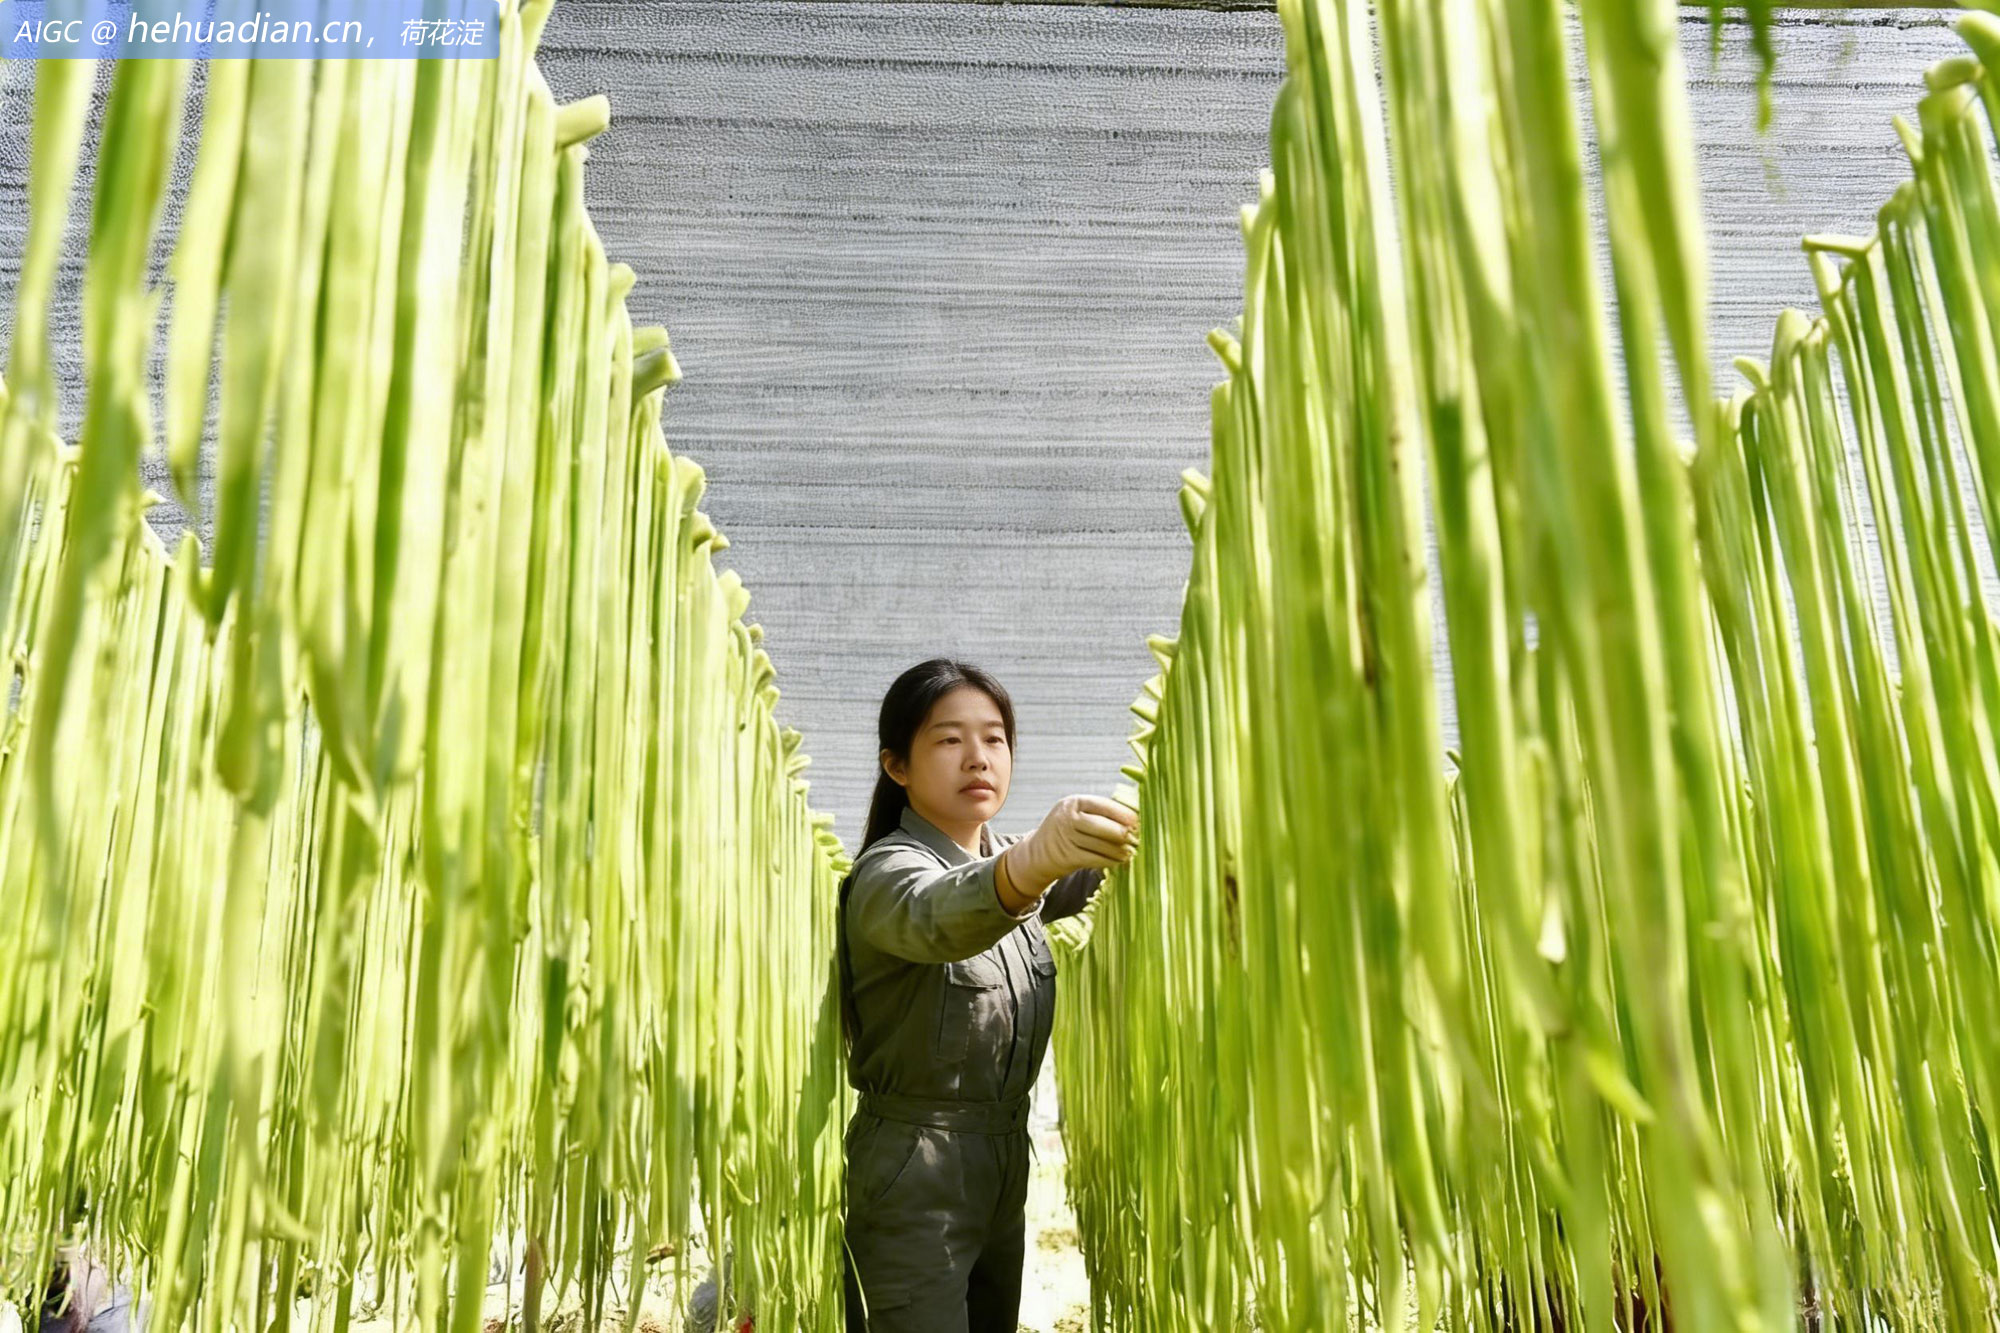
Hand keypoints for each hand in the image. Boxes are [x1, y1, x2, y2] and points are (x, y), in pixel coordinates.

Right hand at [1001, 794, 1137, 901]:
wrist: (1039, 852)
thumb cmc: (1068, 828)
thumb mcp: (1077, 812)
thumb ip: (1100, 812)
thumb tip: (1134, 817)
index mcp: (1073, 802)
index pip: (1101, 805)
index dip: (1121, 813)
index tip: (1137, 820)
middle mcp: (1067, 819)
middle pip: (1102, 826)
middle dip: (1122, 833)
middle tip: (1137, 837)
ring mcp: (1067, 839)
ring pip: (1101, 845)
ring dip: (1120, 850)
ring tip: (1132, 852)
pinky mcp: (1068, 858)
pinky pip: (1095, 859)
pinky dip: (1111, 861)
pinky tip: (1120, 861)